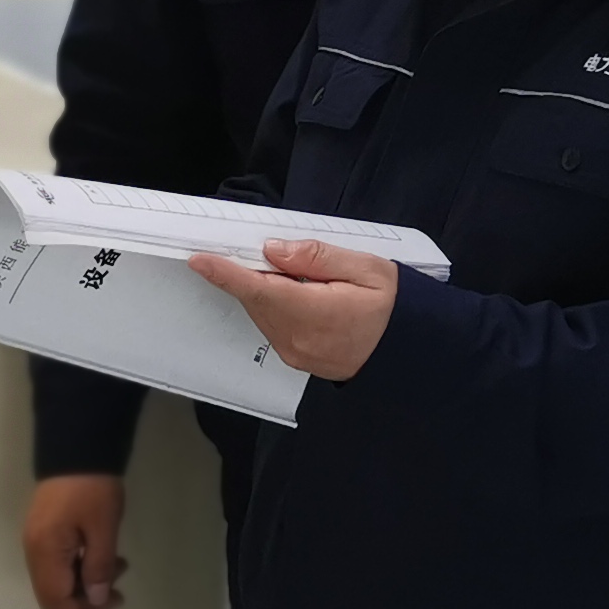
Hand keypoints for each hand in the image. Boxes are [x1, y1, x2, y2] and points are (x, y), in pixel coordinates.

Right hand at [21, 474, 127, 608]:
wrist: (77, 445)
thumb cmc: (92, 488)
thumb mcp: (103, 528)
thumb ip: (98, 567)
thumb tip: (97, 599)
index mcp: (45, 552)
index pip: (55, 599)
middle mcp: (34, 550)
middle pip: (52, 593)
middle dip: (83, 603)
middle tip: (117, 598)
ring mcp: (37, 539)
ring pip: (57, 578)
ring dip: (85, 583)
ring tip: (120, 572)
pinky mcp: (45, 529)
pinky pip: (59, 562)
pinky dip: (80, 568)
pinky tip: (105, 559)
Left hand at [188, 236, 399, 381]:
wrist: (410, 352)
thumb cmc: (394, 307)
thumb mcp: (367, 268)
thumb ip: (317, 257)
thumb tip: (274, 251)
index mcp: (313, 313)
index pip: (257, 289)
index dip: (225, 273)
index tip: (199, 260)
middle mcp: (297, 339)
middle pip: (256, 299)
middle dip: (249, 273)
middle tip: (259, 250)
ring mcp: (295, 353)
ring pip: (262, 313)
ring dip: (264, 289)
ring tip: (293, 273)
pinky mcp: (298, 359)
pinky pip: (274, 326)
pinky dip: (274, 306)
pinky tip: (296, 294)